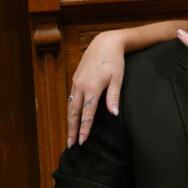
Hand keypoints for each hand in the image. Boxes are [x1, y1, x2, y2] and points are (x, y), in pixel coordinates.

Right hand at [67, 30, 126, 146]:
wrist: (105, 43)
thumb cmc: (115, 61)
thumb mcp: (118, 78)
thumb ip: (113, 97)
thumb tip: (113, 114)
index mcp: (92, 87)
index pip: (87, 113)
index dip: (84, 128)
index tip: (82, 141)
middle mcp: (80, 86)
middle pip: (74, 112)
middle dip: (72, 129)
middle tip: (70, 145)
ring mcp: (76, 82)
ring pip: (71, 106)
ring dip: (70, 122)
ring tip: (70, 136)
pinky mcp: (75, 80)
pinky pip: (71, 99)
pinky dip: (71, 111)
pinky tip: (72, 118)